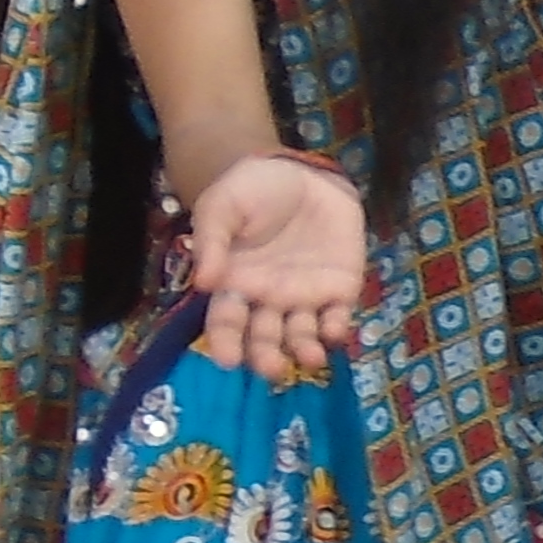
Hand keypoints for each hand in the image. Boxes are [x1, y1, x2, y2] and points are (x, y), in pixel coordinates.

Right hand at [185, 150, 368, 381]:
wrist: (300, 173)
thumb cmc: (252, 191)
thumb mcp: (221, 207)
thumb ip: (212, 241)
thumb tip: (203, 282)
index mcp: (233, 286)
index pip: (226, 323)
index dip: (225, 342)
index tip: (226, 360)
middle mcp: (267, 300)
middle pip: (264, 338)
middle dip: (267, 357)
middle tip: (271, 369)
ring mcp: (304, 297)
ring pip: (302, 335)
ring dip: (305, 350)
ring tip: (310, 358)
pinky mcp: (340, 288)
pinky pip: (338, 315)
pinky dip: (337, 328)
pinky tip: (334, 333)